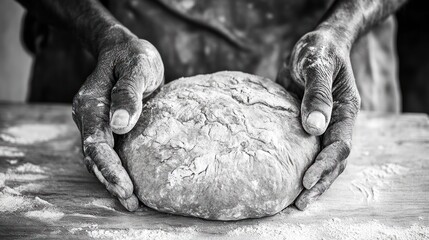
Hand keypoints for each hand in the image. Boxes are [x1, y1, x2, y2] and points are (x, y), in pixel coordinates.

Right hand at [72, 37, 163, 210]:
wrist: (124, 50)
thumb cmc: (132, 56)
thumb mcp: (136, 67)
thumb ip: (128, 94)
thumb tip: (120, 125)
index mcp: (91, 105)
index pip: (96, 144)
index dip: (109, 168)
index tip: (125, 187)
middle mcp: (89, 118)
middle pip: (95, 157)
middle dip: (111, 181)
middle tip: (131, 203)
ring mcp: (97, 123)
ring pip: (99, 158)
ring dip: (113, 180)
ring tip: (132, 202)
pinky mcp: (108, 127)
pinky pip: (110, 152)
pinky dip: (118, 169)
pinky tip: (132, 182)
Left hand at [277, 28, 360, 209]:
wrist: (314, 45)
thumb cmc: (318, 50)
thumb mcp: (317, 66)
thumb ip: (318, 94)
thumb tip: (314, 127)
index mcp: (345, 111)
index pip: (339, 146)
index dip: (324, 165)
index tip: (306, 180)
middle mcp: (335, 123)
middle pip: (333, 160)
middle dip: (319, 182)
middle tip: (300, 203)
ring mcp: (321, 125)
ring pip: (320, 158)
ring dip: (311, 180)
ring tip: (295, 201)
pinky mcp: (304, 124)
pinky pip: (303, 148)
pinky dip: (297, 164)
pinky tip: (284, 177)